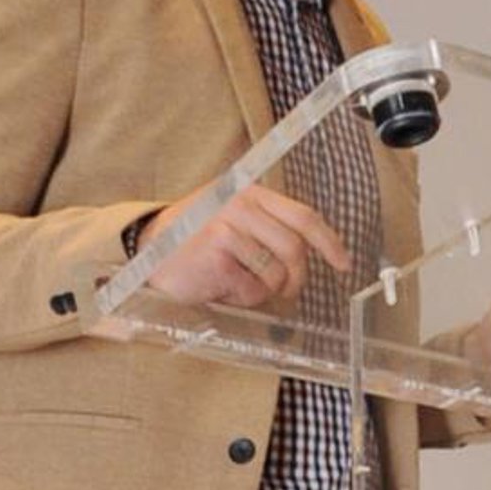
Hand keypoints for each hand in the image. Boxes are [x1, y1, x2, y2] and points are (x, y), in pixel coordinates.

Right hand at [139, 184, 349, 311]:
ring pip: (275, 273)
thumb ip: (270, 228)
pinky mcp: (216, 254)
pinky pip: (251, 287)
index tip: (343, 264)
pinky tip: (220, 286)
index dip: (329, 243)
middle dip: (296, 278)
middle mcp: (240, 204)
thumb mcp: (234, 220)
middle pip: (295, 249)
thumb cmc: (196, 241)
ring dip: (263, 289)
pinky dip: (241, 296)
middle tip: (287, 291)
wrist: (147, 250)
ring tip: (238, 283)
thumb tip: (312, 255)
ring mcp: (227, 228)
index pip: (304, 217)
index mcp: (251, 193)